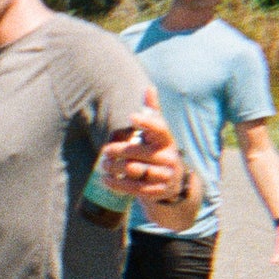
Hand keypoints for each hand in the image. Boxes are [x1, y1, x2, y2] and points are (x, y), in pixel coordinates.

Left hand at [100, 87, 186, 203]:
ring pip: (134, 170)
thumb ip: (152, 112)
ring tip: (104, 165)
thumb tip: (149, 87)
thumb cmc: (159, 150)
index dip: (147, 122)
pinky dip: (117, 184)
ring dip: (115, 168)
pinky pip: (134, 188)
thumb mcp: (158, 133)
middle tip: (105, 151)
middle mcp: (168, 157)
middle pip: (138, 152)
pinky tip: (105, 180)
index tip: (132, 117)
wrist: (174, 182)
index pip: (159, 128)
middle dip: (118, 151)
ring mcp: (164, 175)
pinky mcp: (156, 191)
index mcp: (166, 140)